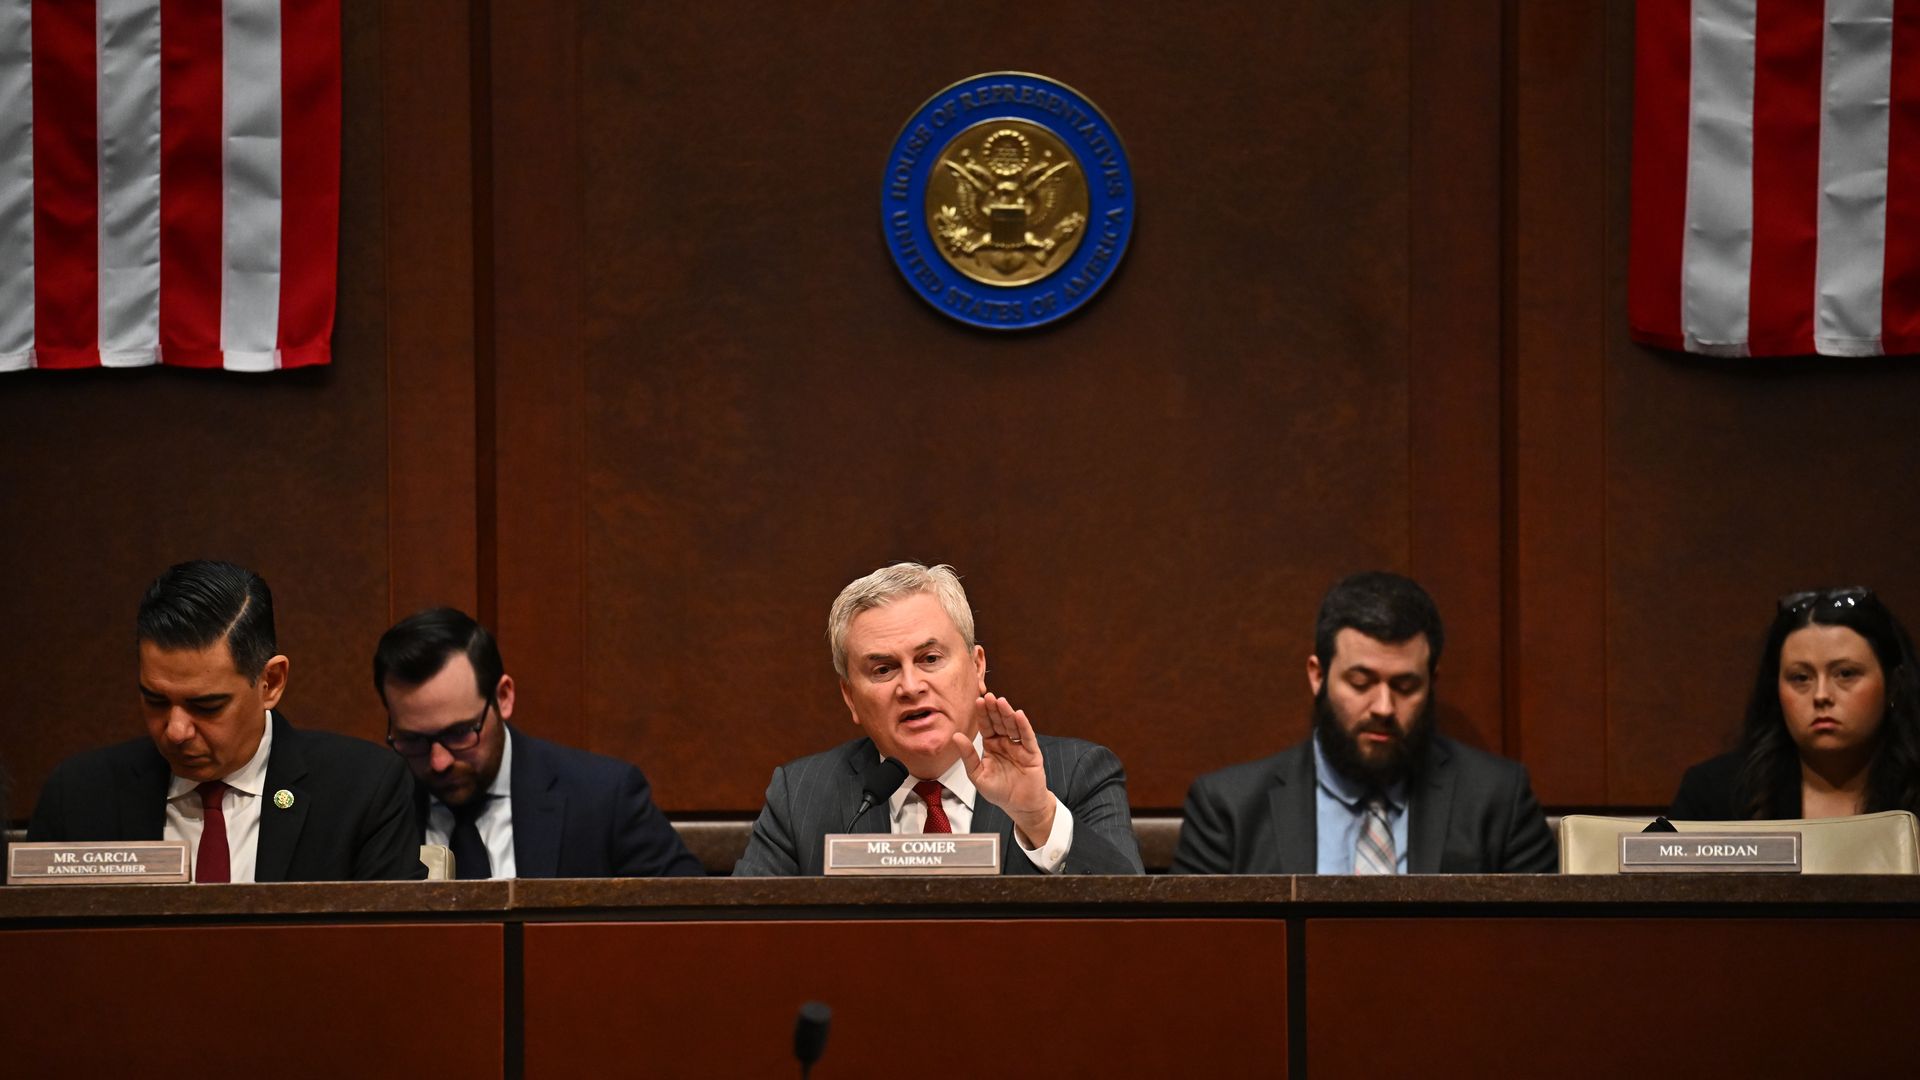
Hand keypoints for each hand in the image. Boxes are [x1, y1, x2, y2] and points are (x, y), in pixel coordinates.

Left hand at [953, 693, 1056, 847]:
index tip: (978, 701)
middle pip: (999, 722)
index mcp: (991, 746)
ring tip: (1001, 702)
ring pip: (1012, 726)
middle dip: (994, 709)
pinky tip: (1018, 715)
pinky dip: (1023, 726)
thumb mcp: (977, 775)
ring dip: (1007, 714)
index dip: (982, 714)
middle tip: (989, 696)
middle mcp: (1005, 743)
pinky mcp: (1032, 753)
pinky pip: (1027, 738)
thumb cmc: (999, 791)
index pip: (986, 726)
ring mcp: (1019, 747)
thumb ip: (967, 756)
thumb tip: (956, 736)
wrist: (1019, 806)